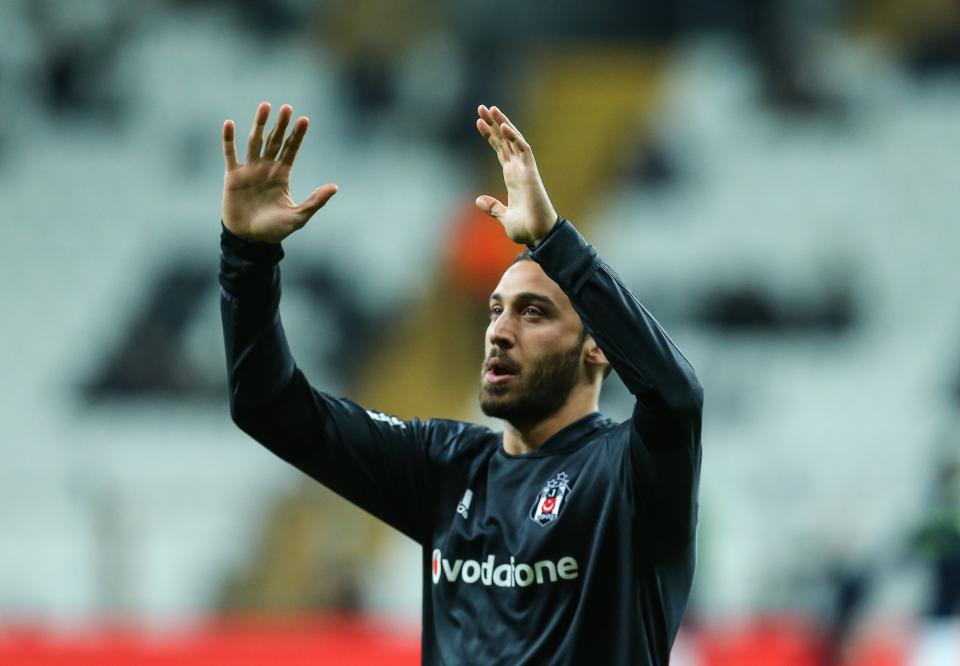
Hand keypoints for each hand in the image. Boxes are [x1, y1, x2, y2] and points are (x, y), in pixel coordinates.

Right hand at [221, 102, 337, 243]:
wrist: (249, 240)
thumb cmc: (274, 230)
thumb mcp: (298, 216)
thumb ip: (315, 201)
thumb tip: (334, 187)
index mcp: (282, 175)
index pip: (291, 150)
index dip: (297, 135)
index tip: (305, 119)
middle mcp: (266, 168)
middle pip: (275, 141)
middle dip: (281, 124)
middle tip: (286, 107)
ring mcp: (249, 170)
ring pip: (255, 141)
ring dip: (259, 124)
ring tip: (265, 106)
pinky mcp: (233, 176)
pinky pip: (230, 154)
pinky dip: (229, 139)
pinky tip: (230, 124)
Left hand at [475, 105, 557, 246]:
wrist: (538, 235)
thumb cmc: (526, 228)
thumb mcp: (503, 217)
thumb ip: (492, 207)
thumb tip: (478, 200)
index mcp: (512, 177)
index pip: (500, 150)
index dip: (490, 135)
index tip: (479, 122)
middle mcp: (518, 170)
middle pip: (505, 140)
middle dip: (494, 123)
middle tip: (482, 107)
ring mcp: (525, 169)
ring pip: (513, 140)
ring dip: (503, 124)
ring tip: (491, 109)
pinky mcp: (531, 172)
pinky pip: (523, 150)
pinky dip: (514, 137)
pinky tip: (503, 125)